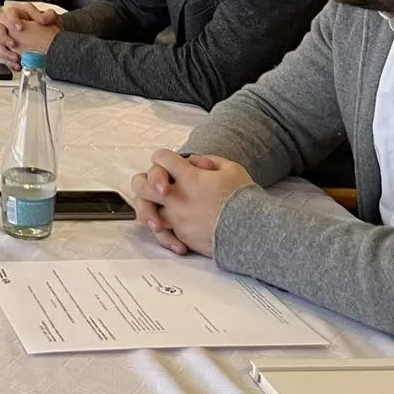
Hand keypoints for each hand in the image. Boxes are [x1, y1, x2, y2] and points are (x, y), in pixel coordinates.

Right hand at [0, 3, 61, 66]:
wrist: (51, 41)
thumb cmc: (48, 27)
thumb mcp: (51, 18)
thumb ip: (48, 16)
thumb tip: (43, 19)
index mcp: (18, 14)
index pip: (9, 13)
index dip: (12, 20)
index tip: (20, 27)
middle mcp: (9, 25)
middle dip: (3, 37)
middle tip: (12, 44)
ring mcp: (7, 38)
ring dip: (5, 52)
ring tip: (15, 58)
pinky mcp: (8, 51)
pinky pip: (3, 57)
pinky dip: (9, 62)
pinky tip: (18, 65)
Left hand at [130, 150, 253, 257]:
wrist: (252, 231)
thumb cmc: (243, 198)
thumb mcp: (231, 169)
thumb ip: (208, 161)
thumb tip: (194, 163)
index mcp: (188, 177)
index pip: (161, 158)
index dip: (165, 157)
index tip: (171, 162)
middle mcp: (177, 198)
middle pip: (142, 185)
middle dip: (145, 182)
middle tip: (157, 186)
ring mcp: (177, 218)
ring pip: (147, 212)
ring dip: (149, 209)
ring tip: (159, 210)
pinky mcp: (182, 236)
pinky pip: (163, 234)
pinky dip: (164, 232)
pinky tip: (170, 230)